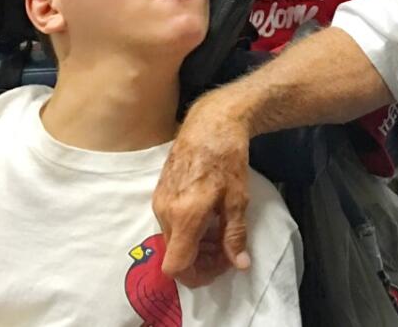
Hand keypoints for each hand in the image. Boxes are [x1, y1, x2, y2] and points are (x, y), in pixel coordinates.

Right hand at [153, 94, 252, 287]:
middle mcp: (165, 212)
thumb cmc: (227, 158)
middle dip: (202, 260)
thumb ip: (234, 235)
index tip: (220, 265)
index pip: (176, 267)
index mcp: (184, 216)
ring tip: (221, 231)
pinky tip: (208, 216)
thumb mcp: (238, 199)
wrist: (210, 122)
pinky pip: (169, 223)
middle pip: (175, 256)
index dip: (197, 275)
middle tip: (227, 249)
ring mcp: (159, 201)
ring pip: (172, 240)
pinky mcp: (159, 192)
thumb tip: (239, 265)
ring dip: (195, 245)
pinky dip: (188, 230)